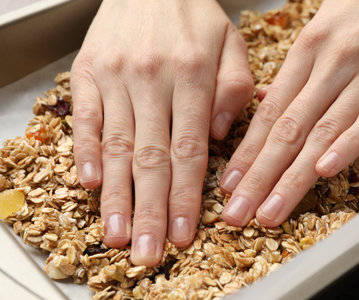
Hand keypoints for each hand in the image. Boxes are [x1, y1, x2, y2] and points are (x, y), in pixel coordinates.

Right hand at [71, 0, 252, 265]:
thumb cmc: (192, 14)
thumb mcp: (230, 42)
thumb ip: (234, 88)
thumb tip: (219, 136)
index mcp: (193, 74)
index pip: (189, 149)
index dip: (185, 196)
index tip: (182, 233)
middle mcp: (152, 79)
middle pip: (151, 157)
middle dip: (149, 210)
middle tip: (147, 251)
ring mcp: (116, 76)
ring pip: (117, 145)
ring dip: (117, 194)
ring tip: (117, 234)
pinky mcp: (89, 71)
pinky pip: (87, 118)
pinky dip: (88, 152)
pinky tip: (92, 184)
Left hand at [220, 0, 358, 226]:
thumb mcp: (323, 30)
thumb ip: (295, 73)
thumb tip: (266, 103)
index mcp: (308, 52)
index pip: (270, 113)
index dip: (247, 153)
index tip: (229, 184)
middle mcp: (332, 66)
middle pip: (288, 130)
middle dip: (259, 177)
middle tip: (238, 211)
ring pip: (323, 132)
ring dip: (293, 177)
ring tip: (271, 210)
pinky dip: (348, 146)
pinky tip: (326, 172)